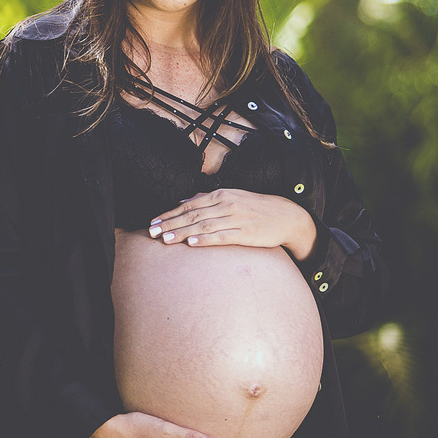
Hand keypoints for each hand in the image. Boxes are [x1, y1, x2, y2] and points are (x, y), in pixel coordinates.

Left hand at [147, 188, 315, 259]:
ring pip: (203, 225)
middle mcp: (226, 204)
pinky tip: (192, 243)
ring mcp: (236, 219)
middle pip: (192, 215)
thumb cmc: (255, 207)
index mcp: (221, 195)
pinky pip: (222, 236)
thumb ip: (207, 199)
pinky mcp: (245, 233)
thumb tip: (182, 201)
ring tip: (165, 240)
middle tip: (152, 233)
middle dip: (170, 224)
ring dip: (182, 232)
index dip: (169, 214)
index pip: (189, 205)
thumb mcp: (231, 197)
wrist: (286, 216)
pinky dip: (206, 239)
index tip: (153, 223)